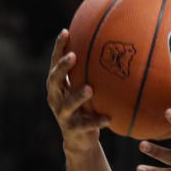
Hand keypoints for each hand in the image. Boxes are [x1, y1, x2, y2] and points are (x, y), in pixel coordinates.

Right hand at [46, 29, 108, 153]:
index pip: (56, 63)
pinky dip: (96, 121)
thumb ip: (94, 72)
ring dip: (77, 96)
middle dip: (62, 68)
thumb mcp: (88, 87)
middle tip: (73, 56)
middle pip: (54, 80)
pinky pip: (85, 125)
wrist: (80, 139)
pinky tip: (108, 119)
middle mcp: (56, 97)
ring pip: (67, 103)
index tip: (66, 31)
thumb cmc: (86, 107)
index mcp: (58, 85)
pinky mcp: (72, 129)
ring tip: (90, 89)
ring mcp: (62, 114)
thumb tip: (117, 47)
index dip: (59, 48)